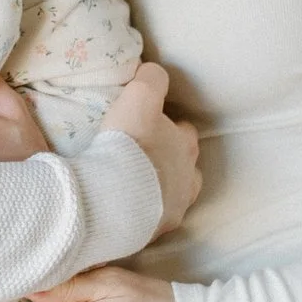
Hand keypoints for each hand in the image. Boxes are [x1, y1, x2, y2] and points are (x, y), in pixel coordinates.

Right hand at [100, 63, 200, 234]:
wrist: (114, 198)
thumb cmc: (129, 144)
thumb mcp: (139, 97)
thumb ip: (150, 77)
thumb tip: (150, 70)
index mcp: (185, 145)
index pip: (184, 129)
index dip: (167, 124)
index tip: (148, 124)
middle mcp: (188, 178)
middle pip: (184, 165)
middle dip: (169, 159)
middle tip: (141, 155)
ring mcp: (173, 208)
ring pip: (173, 195)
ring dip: (160, 188)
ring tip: (135, 185)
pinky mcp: (155, 231)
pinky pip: (152, 219)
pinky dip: (143, 213)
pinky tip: (126, 208)